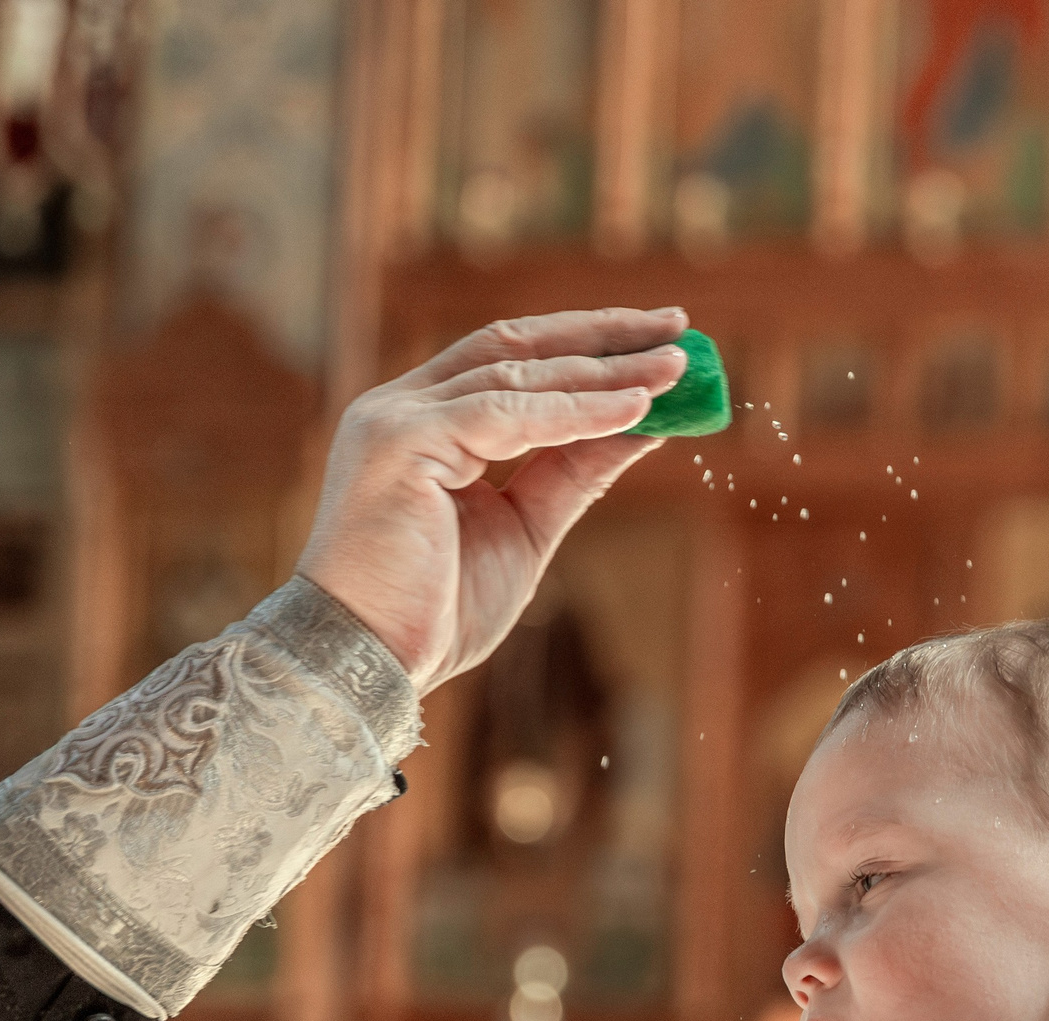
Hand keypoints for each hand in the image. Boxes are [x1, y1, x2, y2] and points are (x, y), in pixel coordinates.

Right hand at [295, 307, 692, 692]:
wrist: (371, 661)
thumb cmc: (434, 609)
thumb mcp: (525, 528)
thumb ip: (571, 473)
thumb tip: (643, 424)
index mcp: (424, 420)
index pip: (511, 360)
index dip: (584, 344)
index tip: (657, 340)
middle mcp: (403, 405)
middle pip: (514, 347)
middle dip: (602, 337)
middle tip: (678, 332)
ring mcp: (396, 418)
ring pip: (516, 375)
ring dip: (601, 371)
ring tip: (672, 371)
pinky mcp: (400, 440)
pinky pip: (505, 413)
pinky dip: (575, 410)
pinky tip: (634, 409)